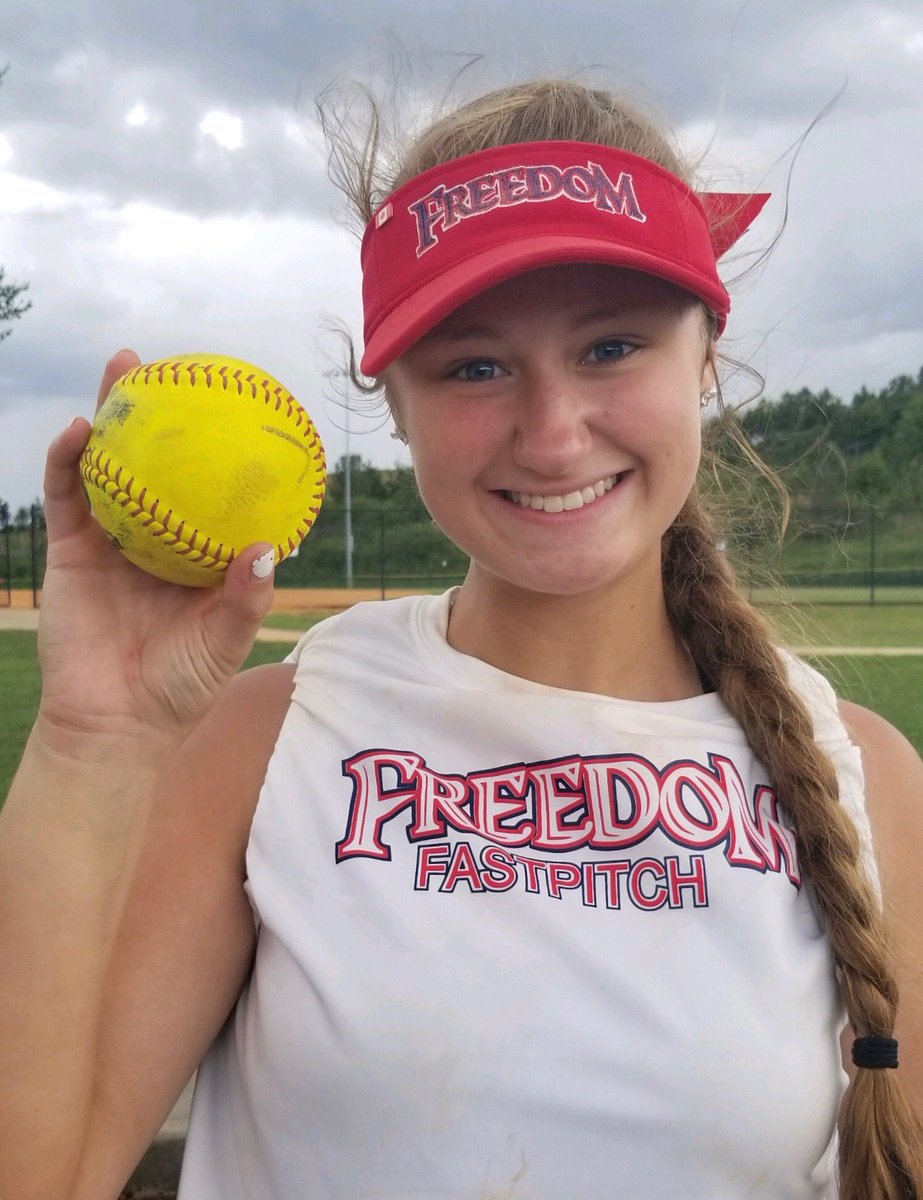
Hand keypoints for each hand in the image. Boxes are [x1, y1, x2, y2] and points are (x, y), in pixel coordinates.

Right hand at [36, 350, 276, 743]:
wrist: (115, 722)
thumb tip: (265, 547)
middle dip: (168, 415)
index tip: (245, 408)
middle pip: (162, 464)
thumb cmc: (180, 686)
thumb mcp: (224, 641)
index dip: (225, 452)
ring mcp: (112, 539)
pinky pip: (68, 495)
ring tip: (125, 368)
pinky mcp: (71, 549)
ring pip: (113, 466)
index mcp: (197, 553)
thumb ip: (245, 598)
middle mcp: (157, 537)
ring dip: (116, 415)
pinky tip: (82, 430)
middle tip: (180, 366)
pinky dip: (71, 461)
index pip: (213, 491)